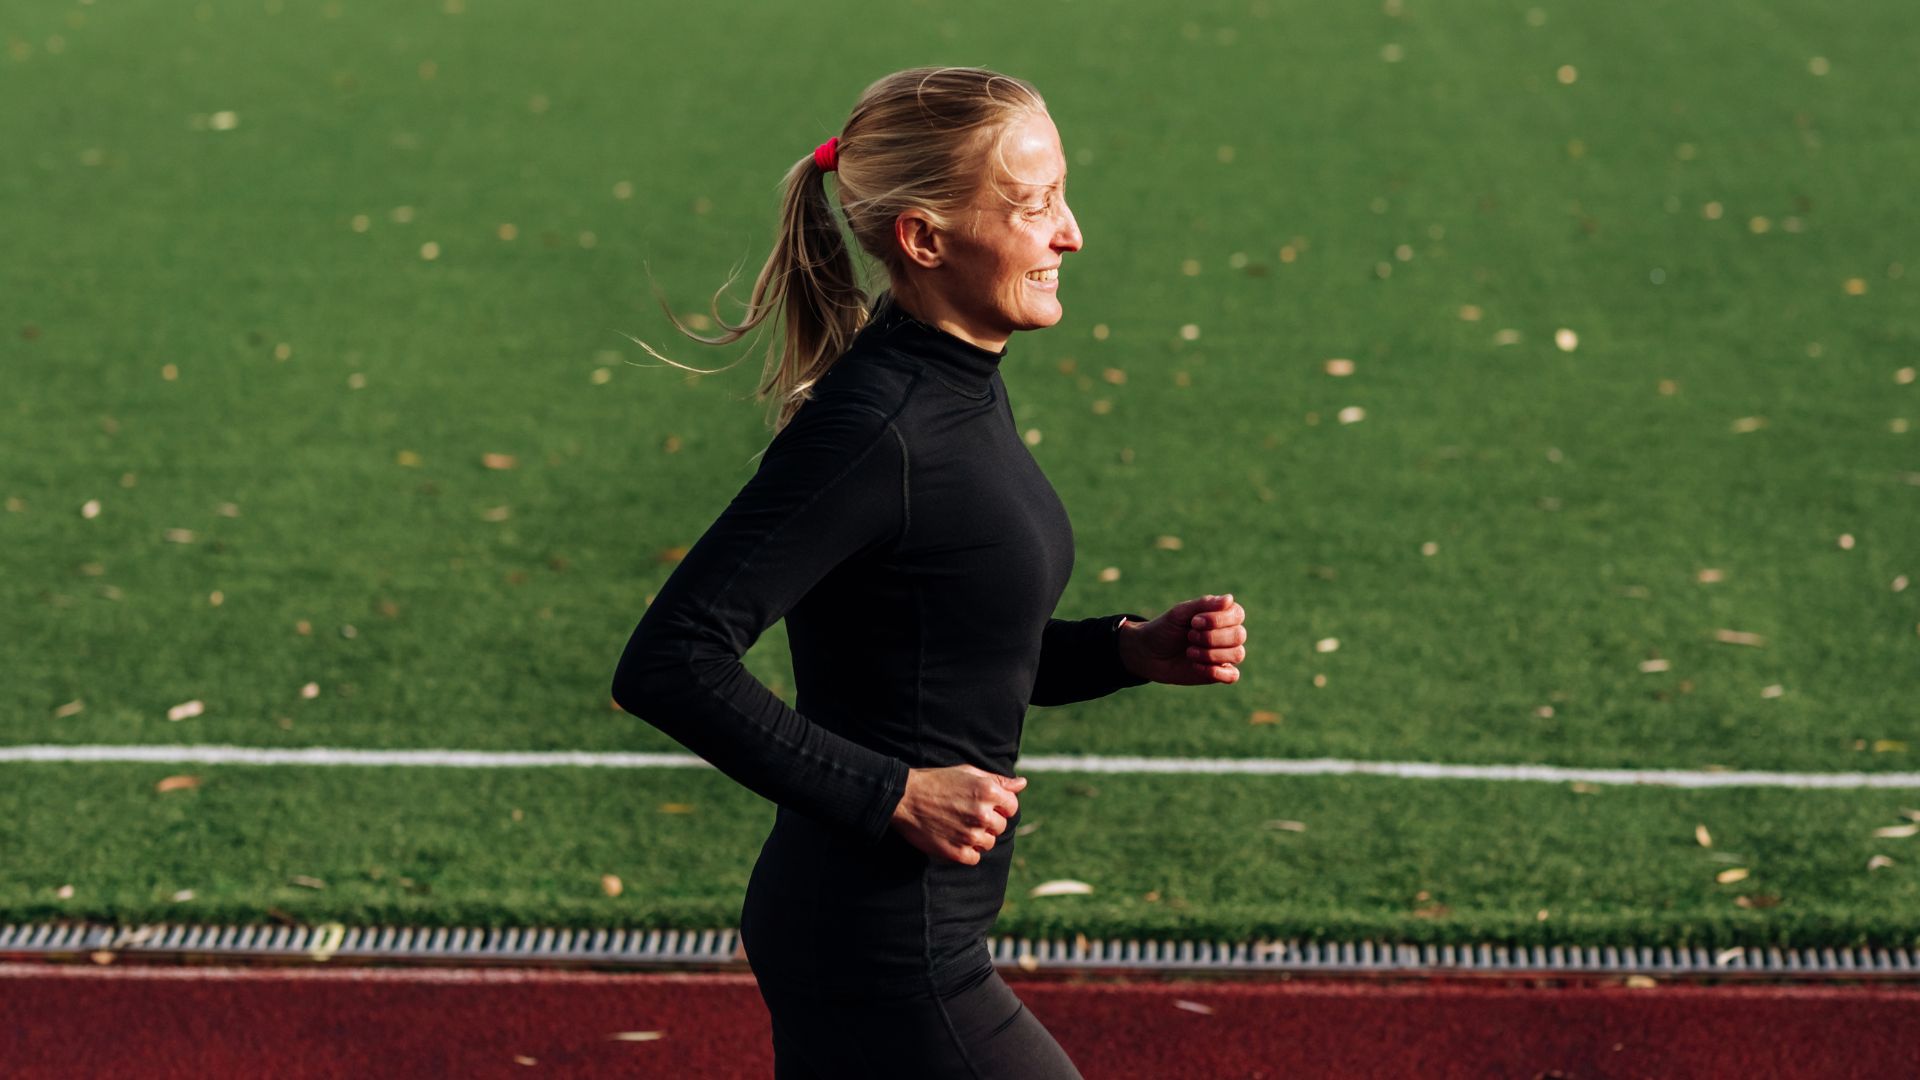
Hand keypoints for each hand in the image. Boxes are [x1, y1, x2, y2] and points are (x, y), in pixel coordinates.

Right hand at [889, 764, 1024, 865]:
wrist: (904, 798)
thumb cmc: (936, 781)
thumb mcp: (968, 772)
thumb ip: (998, 780)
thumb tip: (1022, 784)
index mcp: (988, 791)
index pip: (1012, 807)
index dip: (1000, 806)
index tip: (984, 805)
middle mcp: (982, 814)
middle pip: (1001, 826)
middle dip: (988, 822)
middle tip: (966, 815)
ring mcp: (970, 834)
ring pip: (989, 843)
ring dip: (978, 837)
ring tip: (958, 826)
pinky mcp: (957, 852)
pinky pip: (975, 857)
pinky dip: (967, 851)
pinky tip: (954, 838)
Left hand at [1118, 593, 1245, 684]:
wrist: (1148, 653)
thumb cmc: (1165, 629)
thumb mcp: (1180, 613)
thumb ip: (1204, 604)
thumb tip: (1230, 598)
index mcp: (1221, 615)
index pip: (1237, 615)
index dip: (1218, 620)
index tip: (1194, 622)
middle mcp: (1227, 634)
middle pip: (1239, 635)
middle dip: (1211, 637)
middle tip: (1189, 636)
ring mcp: (1224, 654)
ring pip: (1238, 654)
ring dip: (1211, 654)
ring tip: (1189, 652)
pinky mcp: (1218, 673)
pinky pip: (1232, 675)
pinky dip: (1216, 671)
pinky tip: (1196, 666)